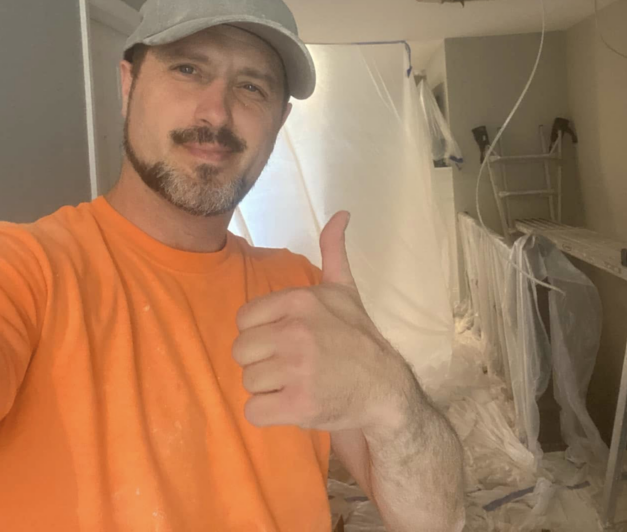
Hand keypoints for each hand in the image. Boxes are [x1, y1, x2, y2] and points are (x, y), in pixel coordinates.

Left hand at [232, 211, 410, 431]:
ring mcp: (297, 370)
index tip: (286, 340)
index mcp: (300, 301)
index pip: (244, 320)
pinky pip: (254, 411)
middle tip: (290, 366)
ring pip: (248, 382)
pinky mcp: (298, 405)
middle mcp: (296, 332)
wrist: (385, 389)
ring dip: (267, 389)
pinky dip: (268, 414)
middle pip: (241, 351)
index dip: (261, 333)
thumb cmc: (358, 338)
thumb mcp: (345, 290)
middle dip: (262, 362)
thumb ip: (333, 251)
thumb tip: (341, 212)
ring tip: (296, 384)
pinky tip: (291, 405)